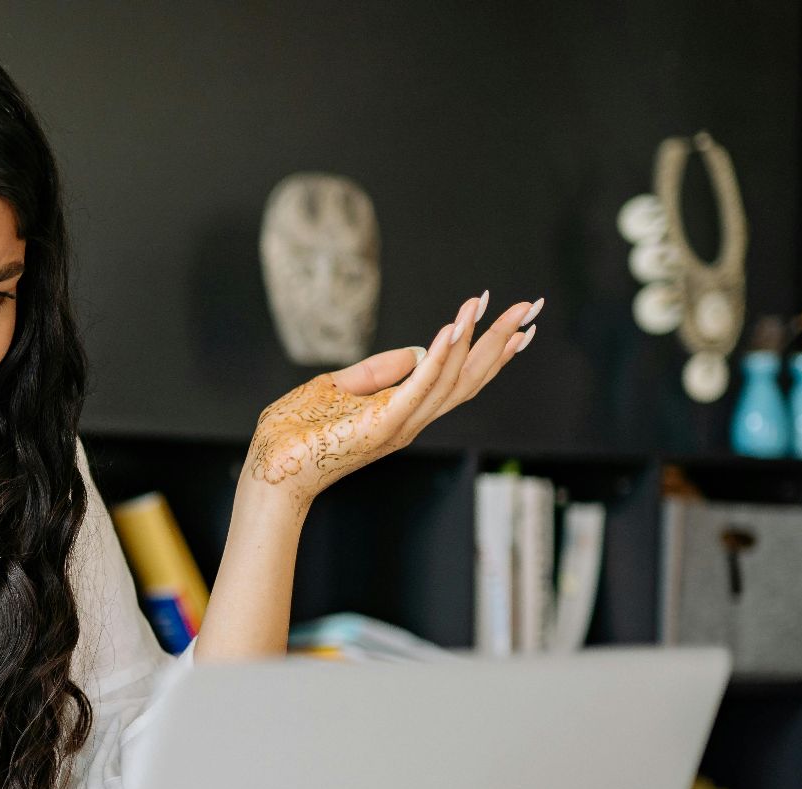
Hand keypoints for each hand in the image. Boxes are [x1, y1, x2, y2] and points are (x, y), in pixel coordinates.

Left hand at [245, 291, 541, 507]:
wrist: (269, 472)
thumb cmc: (294, 436)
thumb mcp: (337, 388)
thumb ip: (377, 371)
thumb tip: (416, 348)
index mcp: (402, 412)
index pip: (457, 378)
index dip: (487, 350)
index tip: (517, 322)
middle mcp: (410, 421)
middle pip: (468, 378)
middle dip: (501, 342)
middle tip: (532, 306)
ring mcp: (398, 425)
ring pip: (450, 379)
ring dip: (472, 338)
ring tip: (489, 303)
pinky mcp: (381, 424)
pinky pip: (416, 387)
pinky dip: (437, 357)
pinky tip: (452, 329)